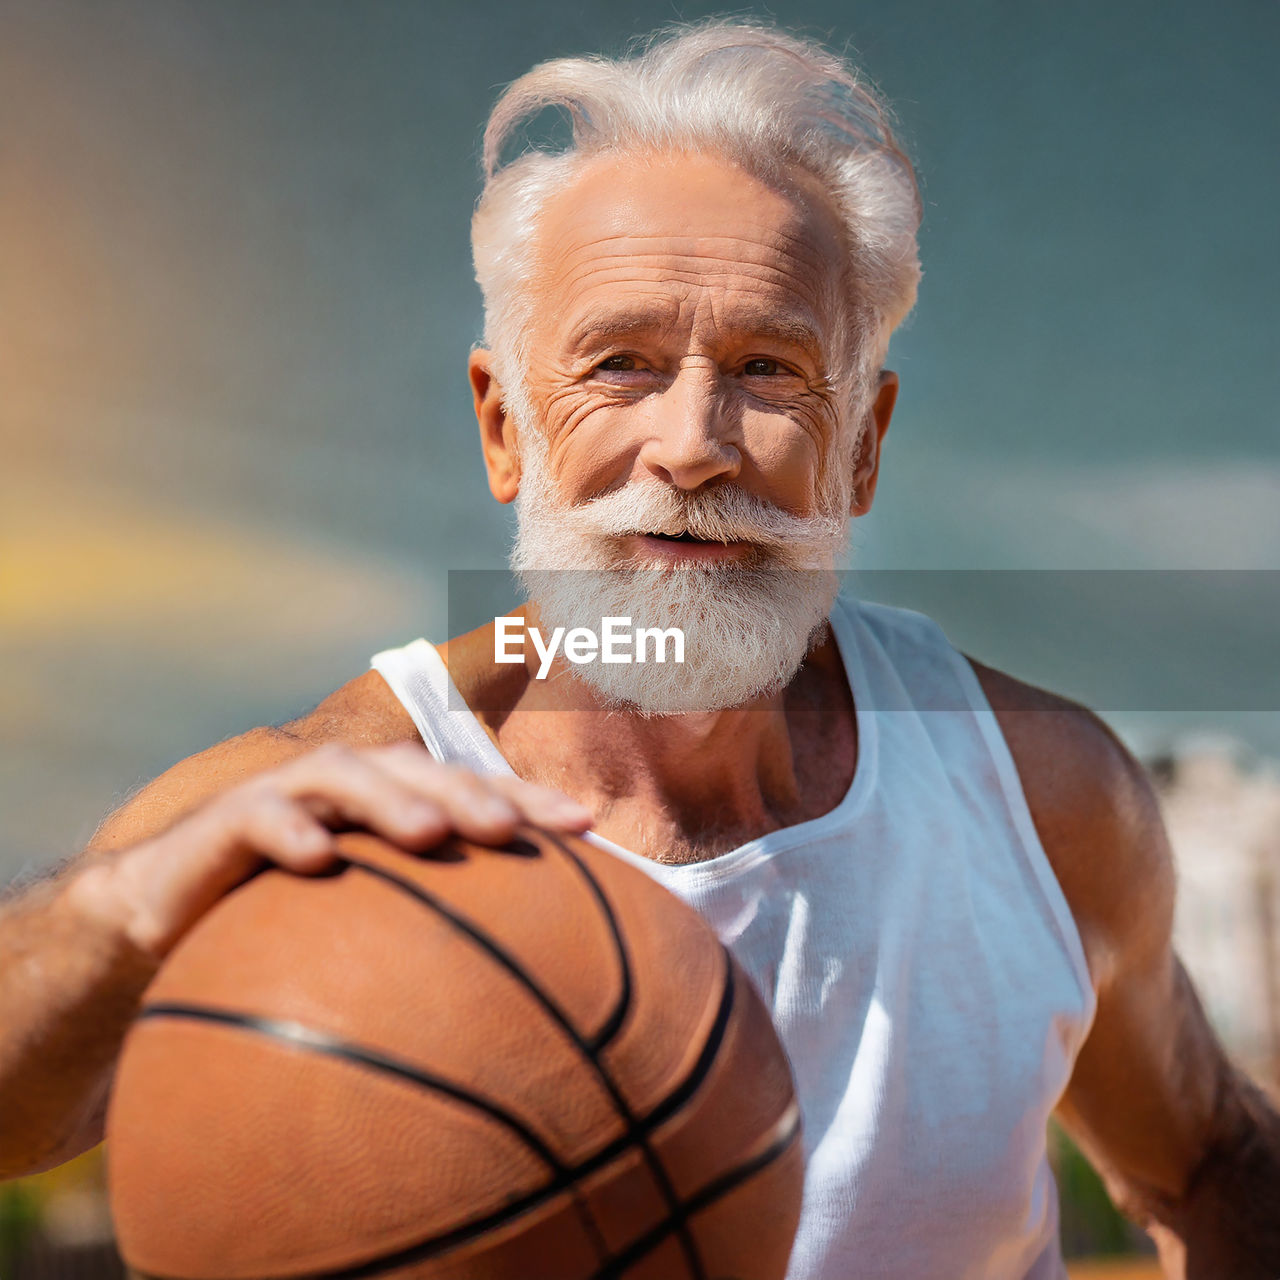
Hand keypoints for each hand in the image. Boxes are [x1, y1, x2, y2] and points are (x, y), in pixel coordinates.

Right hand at [66, 743, 592, 960]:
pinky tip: (317, 861)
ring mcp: (290, 795)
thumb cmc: (289, 926)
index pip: (473, 792)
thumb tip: (539, 1007)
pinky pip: (257, 818)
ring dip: (391, 798)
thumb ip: (438, 940)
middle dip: (470, 792)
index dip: (529, 801)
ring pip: (345, 775)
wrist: (167, 920)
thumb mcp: (370, 931)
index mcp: (396, 805)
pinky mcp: (225, 822)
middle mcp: (350, 788)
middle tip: (513, 831)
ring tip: (430, 833)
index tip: (590, 829)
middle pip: (421, 771)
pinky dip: (287, 832)